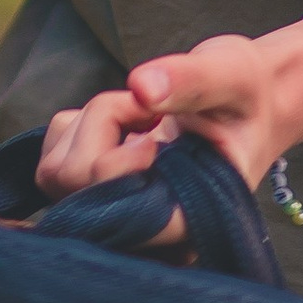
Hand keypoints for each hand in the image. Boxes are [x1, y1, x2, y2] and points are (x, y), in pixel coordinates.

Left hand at [35, 34, 286, 229]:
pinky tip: (126, 121)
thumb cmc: (247, 93)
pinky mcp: (91, 185)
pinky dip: (80, 123)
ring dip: (92, 121)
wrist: (249, 99)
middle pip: (74, 188)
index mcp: (187, 220)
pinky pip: (53, 153)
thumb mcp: (232, 75)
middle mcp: (145, 227)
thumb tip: (140, 86)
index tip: (153, 133)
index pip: (121, 220)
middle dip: (105, 124)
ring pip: (56, 171)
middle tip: (151, 107)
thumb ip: (191, 80)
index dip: (117, 167)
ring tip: (144, 113)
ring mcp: (114, 209)